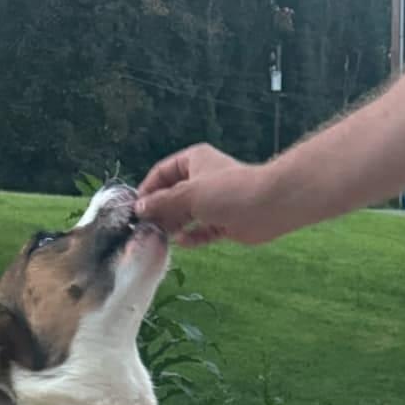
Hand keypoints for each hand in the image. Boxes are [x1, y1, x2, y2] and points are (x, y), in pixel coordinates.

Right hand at [136, 144, 282, 247]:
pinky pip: (201, 230)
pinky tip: (182, 243)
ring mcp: (213, 202)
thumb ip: (163, 203)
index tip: (136, 208)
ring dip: (174, 225)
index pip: (162, 173)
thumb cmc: (227, 191)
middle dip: (160, 211)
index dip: (148, 189)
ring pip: (186, 214)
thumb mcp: (188, 193)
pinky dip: (192, 236)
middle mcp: (202, 179)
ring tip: (159, 238)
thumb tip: (140, 209)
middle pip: (173, 195)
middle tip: (145, 228)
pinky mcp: (223, 222)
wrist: (268, 206)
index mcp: (193, 161)